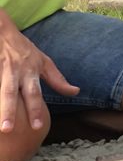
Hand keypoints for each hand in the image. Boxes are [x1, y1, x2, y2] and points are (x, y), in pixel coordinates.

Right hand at [0, 17, 78, 132]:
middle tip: (8, 129)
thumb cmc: (25, 50)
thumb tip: (76, 92)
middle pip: (10, 92)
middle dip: (10, 111)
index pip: (34, 93)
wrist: (2, 32)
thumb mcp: (44, 62)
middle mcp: (14, 71)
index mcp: (29, 72)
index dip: (36, 109)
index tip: (37, 126)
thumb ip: (57, 80)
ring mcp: (0, 69)